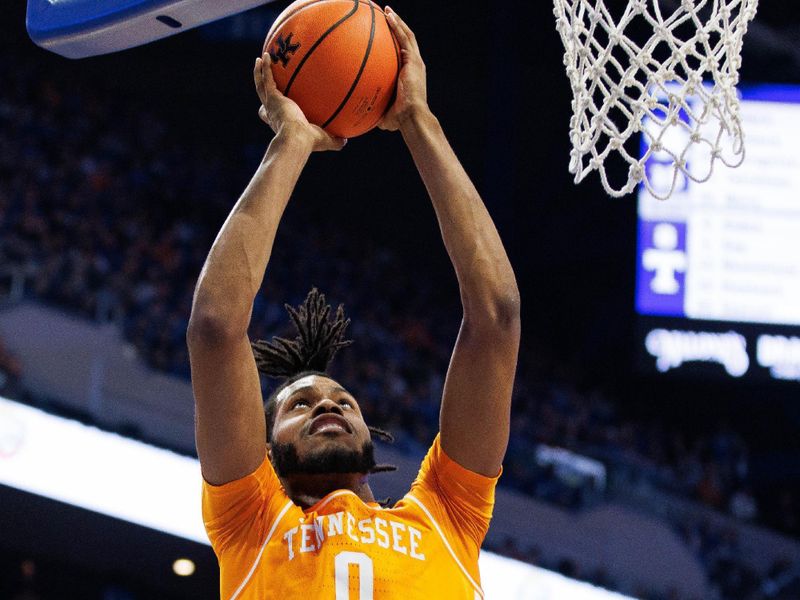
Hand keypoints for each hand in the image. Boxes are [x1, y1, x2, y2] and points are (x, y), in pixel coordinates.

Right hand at [254, 54, 346, 151]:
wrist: (296, 139)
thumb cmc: (309, 143)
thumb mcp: (324, 140)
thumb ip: (335, 140)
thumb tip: (346, 140)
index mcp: (281, 122)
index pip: (271, 115)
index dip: (269, 111)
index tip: (270, 105)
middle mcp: (273, 113)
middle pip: (264, 97)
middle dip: (262, 86)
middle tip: (262, 76)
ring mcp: (271, 104)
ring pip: (261, 84)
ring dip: (259, 72)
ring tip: (260, 59)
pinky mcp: (273, 97)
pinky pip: (267, 78)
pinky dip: (265, 67)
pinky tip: (266, 55)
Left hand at [378, 6, 429, 131]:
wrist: (412, 117)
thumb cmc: (399, 120)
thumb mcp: (383, 113)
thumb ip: (373, 110)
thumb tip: (358, 117)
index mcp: (408, 75)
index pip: (401, 55)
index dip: (394, 43)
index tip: (383, 35)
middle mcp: (414, 66)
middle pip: (405, 41)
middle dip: (396, 27)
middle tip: (385, 16)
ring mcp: (415, 62)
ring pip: (407, 35)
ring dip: (397, 21)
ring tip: (386, 10)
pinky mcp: (414, 60)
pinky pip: (405, 38)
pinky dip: (397, 25)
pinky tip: (388, 15)